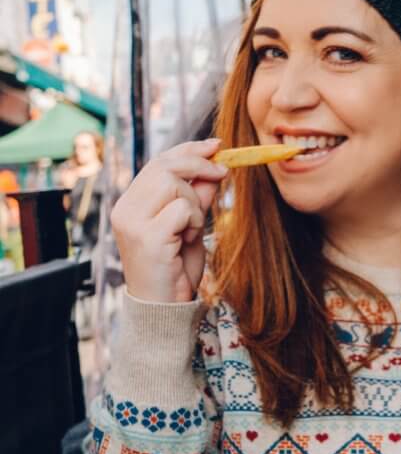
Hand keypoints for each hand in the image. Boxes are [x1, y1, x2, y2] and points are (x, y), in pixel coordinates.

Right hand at [110, 138, 227, 302]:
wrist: (165, 308)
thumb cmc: (175, 269)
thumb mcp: (190, 226)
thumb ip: (196, 198)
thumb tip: (213, 168)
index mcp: (130, 204)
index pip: (158, 162)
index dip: (188, 149)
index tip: (215, 145)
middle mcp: (124, 209)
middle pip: (164, 165)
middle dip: (199, 164)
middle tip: (224, 172)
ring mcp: (132, 223)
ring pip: (173, 183)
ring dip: (195, 203)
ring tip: (192, 229)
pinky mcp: (148, 236)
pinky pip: (183, 209)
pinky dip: (195, 221)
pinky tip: (188, 240)